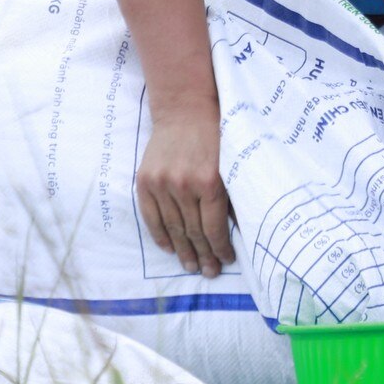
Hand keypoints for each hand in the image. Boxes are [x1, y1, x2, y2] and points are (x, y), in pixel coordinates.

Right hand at [135, 103, 236, 276]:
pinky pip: (151, 216)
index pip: (214, 227)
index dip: (221, 248)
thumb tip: (239, 231)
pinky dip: (160, 235)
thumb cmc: (215, 135)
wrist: (184, 110)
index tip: (227, 260)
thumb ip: (231, 196)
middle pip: (193, 231)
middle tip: (209, 273)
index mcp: (209, 181)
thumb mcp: (231, 163)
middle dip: (203, 255)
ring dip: (182, 251)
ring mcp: (161, 184)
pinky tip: (169, 249)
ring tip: (191, 267)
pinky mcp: (145, 181)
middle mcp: (183, 185)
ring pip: (172, 227)